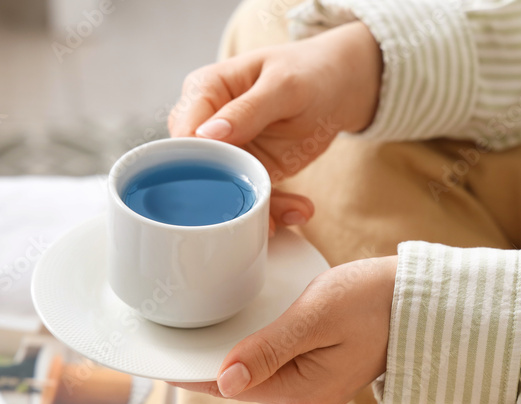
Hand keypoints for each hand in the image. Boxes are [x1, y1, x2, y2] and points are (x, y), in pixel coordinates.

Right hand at [169, 21, 381, 231]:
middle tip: (258, 211)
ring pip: (224, 190)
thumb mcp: (284, 86)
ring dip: (257, 207)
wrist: (337, 86)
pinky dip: (273, 208)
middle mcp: (206, 124)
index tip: (227, 182)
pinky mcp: (246, 171)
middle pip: (196, 169)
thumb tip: (207, 135)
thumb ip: (247, 110)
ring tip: (292, 213)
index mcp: (203, 91)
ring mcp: (226, 151)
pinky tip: (298, 211)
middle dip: (226, 195)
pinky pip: (250, 196)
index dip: (197, 163)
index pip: (184, 134)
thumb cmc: (307, 72)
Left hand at [171, 256, 396, 403]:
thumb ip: (268, 349)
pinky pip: (274, 367)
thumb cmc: (375, 300)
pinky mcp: (319, 378)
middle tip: (171, 328)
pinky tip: (238, 329)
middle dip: (208, 358)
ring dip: (231, 352)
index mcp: (302, 394)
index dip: (190, 371)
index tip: (157, 357)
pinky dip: (254, 349)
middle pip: (238, 382)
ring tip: (197, 324)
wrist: (424, 302)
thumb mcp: (316, 317)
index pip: (228, 386)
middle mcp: (305, 403)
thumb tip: (223, 382)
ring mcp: (313, 393)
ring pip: (255, 373)